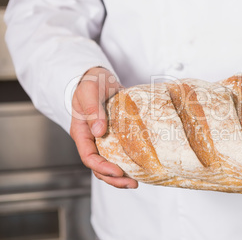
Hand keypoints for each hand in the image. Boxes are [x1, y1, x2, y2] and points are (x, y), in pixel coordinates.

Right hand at [70, 67, 138, 188]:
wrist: (98, 77)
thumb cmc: (91, 82)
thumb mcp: (90, 92)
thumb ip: (93, 110)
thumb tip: (98, 131)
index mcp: (81, 132)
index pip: (88, 157)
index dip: (102, 167)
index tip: (117, 171)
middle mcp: (92, 139)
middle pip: (99, 167)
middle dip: (114, 178)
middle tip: (132, 184)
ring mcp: (103, 139)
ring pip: (109, 163)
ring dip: (121, 176)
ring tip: (136, 182)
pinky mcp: (115, 135)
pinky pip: (120, 153)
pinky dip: (128, 163)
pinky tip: (140, 167)